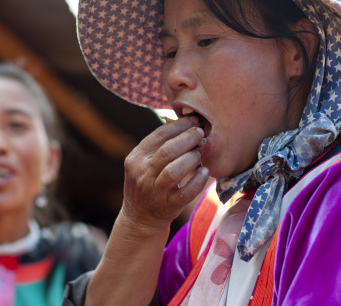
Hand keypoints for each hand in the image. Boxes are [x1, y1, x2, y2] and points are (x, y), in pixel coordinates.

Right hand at [121, 115, 209, 230]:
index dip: (178, 126)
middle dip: (188, 138)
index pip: (158, 136)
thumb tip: (186, 125)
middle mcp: (142, 174)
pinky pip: (186, 193)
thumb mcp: (142, 164)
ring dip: (191, 158)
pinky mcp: (167, 206)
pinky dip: (197, 181)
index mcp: (135, 158)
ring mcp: (154, 191)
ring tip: (200, 152)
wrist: (139, 218)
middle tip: (201, 133)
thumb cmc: (146, 184)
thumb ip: (158, 147)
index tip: (193, 120)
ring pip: (174, 171)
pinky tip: (205, 172)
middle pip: (167, 151)